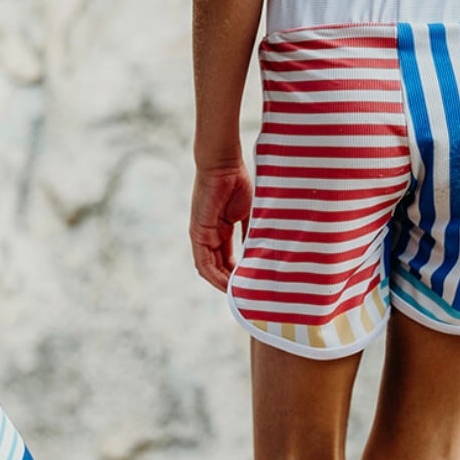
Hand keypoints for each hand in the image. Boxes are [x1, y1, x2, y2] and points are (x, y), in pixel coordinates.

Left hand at [190, 161, 252, 290]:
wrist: (223, 164)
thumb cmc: (237, 182)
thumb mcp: (249, 214)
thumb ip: (251, 234)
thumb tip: (263, 254)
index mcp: (220, 231)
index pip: (227, 260)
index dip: (237, 275)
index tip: (251, 284)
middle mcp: (208, 235)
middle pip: (218, 267)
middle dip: (231, 283)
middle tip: (247, 295)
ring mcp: (201, 235)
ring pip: (209, 269)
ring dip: (223, 283)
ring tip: (240, 295)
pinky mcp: (197, 233)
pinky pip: (203, 262)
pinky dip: (214, 276)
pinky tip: (228, 285)